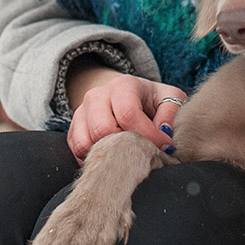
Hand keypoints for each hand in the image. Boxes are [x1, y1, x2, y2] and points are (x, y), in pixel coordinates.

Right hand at [67, 68, 186, 161]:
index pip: (128, 115)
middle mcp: (97, 96)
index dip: (148, 136)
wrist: (126, 97)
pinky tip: (113, 157)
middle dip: (126, 146)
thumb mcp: (170, 98)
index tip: (164, 148)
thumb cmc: (152, 100)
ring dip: (109, 154)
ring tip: (128, 154)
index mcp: (123, 85)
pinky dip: (94, 159)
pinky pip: (76, 151)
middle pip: (102, 130)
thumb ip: (170, 113)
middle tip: (143, 152)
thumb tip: (163, 133)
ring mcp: (81, 113)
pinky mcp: (73, 130)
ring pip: (85, 143)